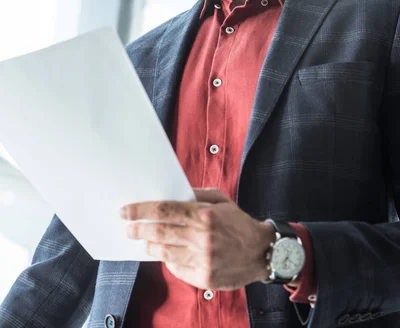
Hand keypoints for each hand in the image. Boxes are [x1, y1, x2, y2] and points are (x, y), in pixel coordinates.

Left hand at [120, 187, 273, 289]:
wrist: (261, 252)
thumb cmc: (238, 222)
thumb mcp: (220, 200)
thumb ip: (196, 195)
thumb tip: (171, 193)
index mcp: (204, 215)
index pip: (164, 210)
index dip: (141, 211)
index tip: (126, 211)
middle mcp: (202, 237)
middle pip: (159, 232)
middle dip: (138, 230)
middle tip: (127, 228)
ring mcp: (203, 259)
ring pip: (164, 252)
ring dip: (150, 246)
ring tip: (144, 241)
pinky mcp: (204, 278)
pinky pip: (176, 268)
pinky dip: (168, 260)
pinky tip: (166, 254)